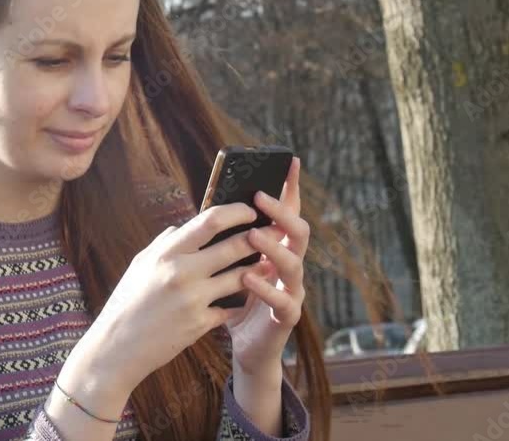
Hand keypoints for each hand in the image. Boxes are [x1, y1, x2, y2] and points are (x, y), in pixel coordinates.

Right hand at [86, 200, 267, 391]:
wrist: (116, 348)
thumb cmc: (128, 302)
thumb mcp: (141, 264)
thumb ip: (165, 243)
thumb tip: (185, 226)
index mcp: (166, 253)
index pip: (210, 220)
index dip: (236, 212)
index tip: (251, 210)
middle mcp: (182, 273)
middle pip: (234, 246)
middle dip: (260, 237)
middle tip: (275, 232)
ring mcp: (193, 300)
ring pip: (241, 277)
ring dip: (258, 269)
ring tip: (268, 264)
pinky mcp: (200, 324)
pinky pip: (231, 307)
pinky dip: (239, 301)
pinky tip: (245, 298)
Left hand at [224, 156, 308, 375]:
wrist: (245, 347)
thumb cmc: (234, 300)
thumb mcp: (228, 265)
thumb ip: (227, 241)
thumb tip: (211, 207)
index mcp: (276, 249)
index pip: (286, 213)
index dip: (290, 188)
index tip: (289, 161)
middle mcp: (289, 265)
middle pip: (297, 231)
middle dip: (281, 212)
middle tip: (261, 196)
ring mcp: (292, 290)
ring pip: (294, 263)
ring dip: (273, 247)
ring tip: (253, 235)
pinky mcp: (287, 317)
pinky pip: (284, 300)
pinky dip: (267, 288)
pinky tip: (250, 278)